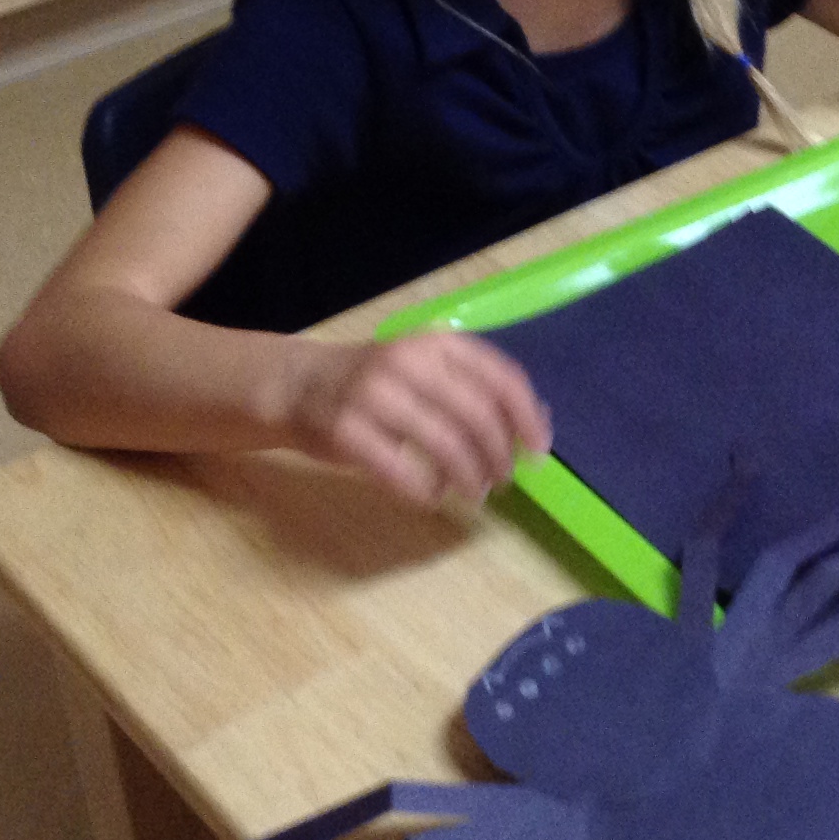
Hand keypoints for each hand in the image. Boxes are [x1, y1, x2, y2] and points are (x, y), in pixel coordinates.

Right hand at [285, 333, 551, 508]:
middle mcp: (409, 362)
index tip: (539, 451)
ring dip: (469, 477)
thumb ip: (475, 387)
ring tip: (474, 492)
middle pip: (478, 416)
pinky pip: (402, 472)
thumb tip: (539, 420)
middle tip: (504, 480)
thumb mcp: (427, 368)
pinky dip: (426, 491)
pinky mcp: (347, 432)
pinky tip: (432, 496)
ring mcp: (374, 395)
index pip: (501, 378)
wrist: (299, 384)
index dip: (527, 418)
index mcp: (437, 343)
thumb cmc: (376, 382)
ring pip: (446, 445)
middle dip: (500, 456)